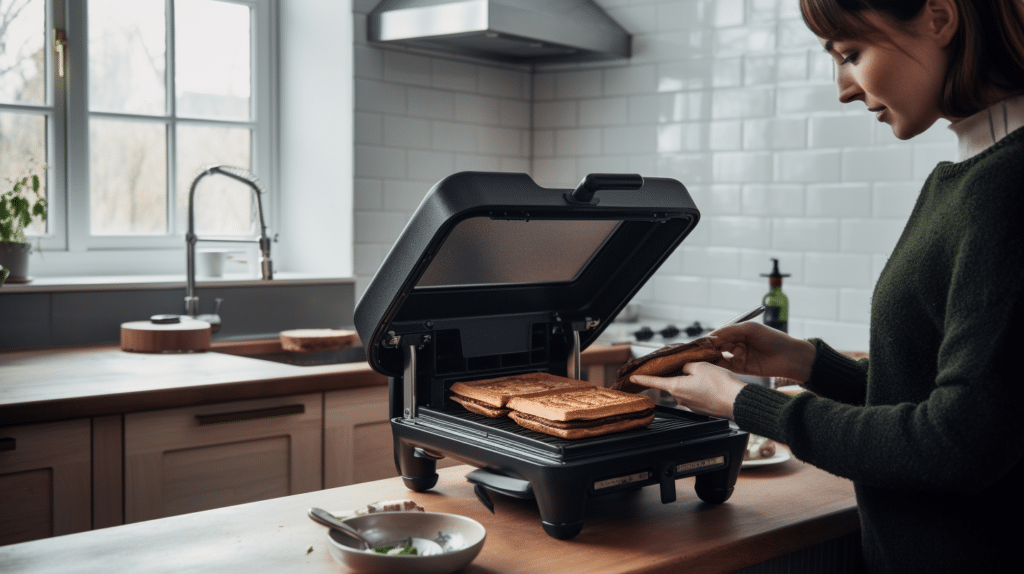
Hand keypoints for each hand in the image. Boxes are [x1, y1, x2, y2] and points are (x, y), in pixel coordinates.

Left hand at [630, 362, 744, 419]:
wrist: (737, 402)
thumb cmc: (720, 385)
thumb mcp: (700, 366)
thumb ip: (687, 365)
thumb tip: (684, 368)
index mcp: (676, 387)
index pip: (654, 382)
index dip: (642, 379)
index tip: (632, 379)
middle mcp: (681, 398)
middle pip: (673, 382)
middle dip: (678, 373)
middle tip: (691, 365)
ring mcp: (691, 404)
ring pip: (686, 387)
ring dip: (692, 380)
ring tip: (708, 374)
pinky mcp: (701, 407)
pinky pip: (696, 393)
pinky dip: (701, 387)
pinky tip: (711, 383)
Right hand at [707, 321, 815, 382]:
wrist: (790, 357)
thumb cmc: (773, 338)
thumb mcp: (751, 328)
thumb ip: (731, 330)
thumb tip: (713, 334)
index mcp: (739, 332)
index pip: (720, 334)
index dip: (709, 337)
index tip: (699, 340)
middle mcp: (737, 343)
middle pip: (717, 345)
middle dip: (707, 347)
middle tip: (695, 350)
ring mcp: (739, 356)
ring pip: (719, 355)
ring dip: (710, 356)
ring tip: (698, 357)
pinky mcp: (741, 368)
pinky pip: (726, 365)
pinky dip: (717, 364)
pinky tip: (709, 363)